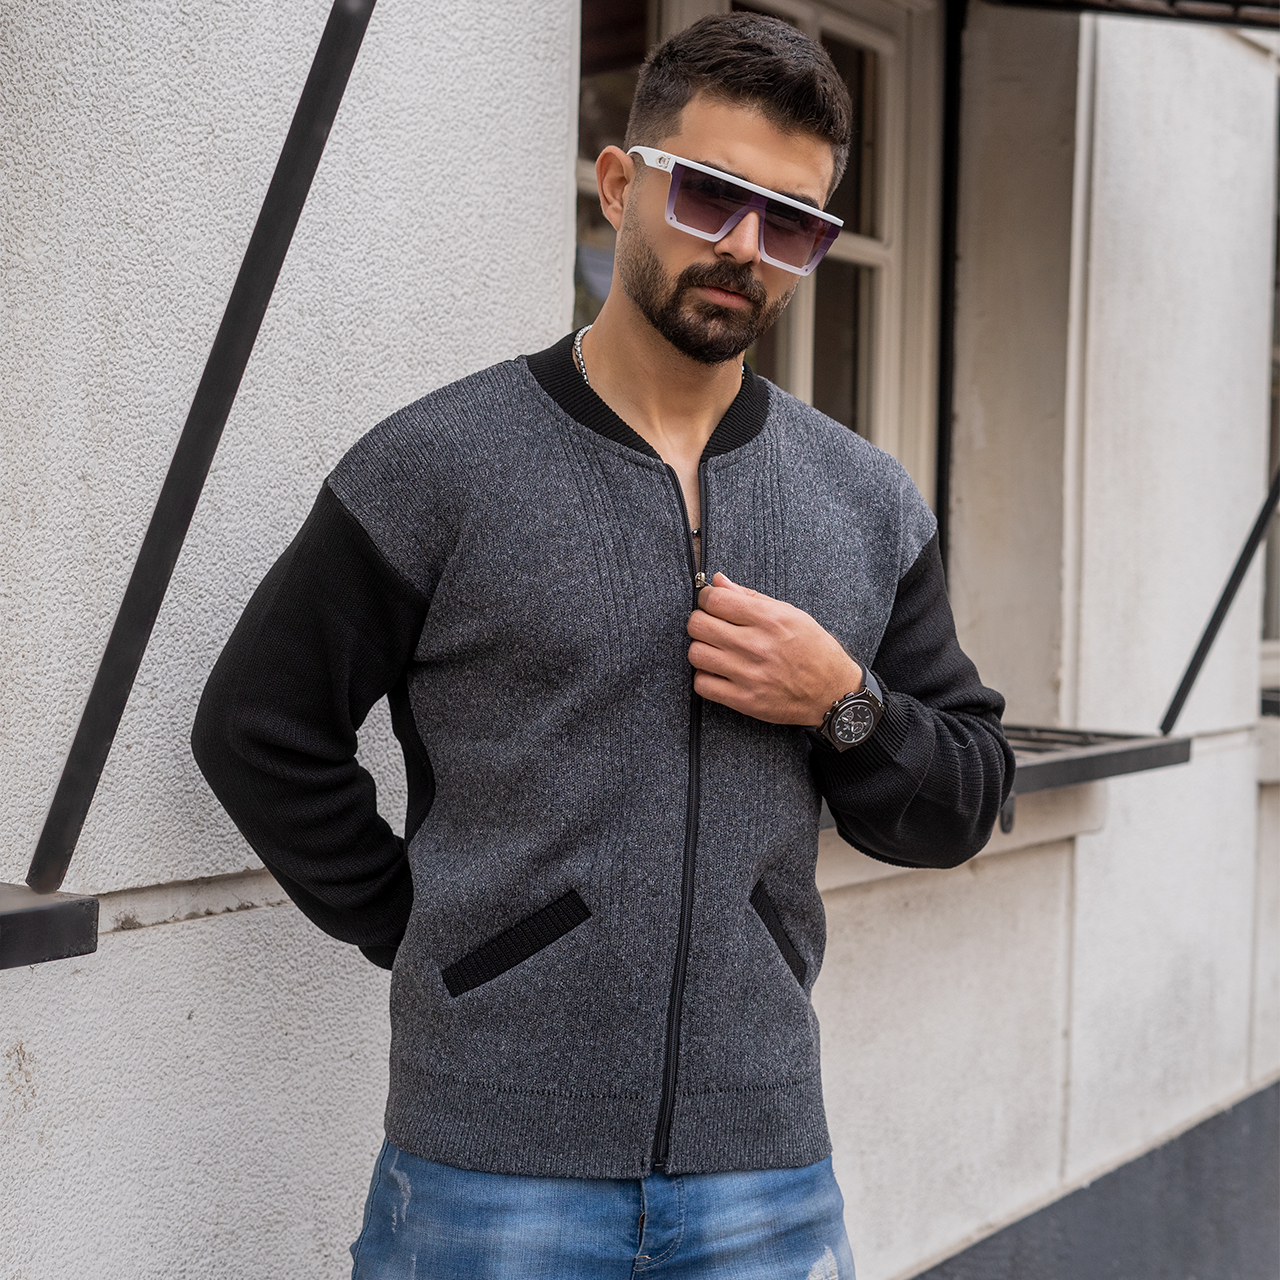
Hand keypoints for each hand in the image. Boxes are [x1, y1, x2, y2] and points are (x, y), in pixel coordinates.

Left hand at [686, 572, 862, 725]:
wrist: (832, 692)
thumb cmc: (814, 650)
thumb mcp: (790, 614)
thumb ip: (751, 597)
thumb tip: (719, 581)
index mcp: (769, 619)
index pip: (715, 600)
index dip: (707, 598)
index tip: (711, 603)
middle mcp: (757, 645)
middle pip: (698, 625)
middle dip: (700, 621)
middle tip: (712, 626)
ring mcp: (749, 674)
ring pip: (696, 653)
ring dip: (701, 649)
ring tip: (715, 649)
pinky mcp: (744, 700)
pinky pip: (702, 684)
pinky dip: (705, 677)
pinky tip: (718, 672)